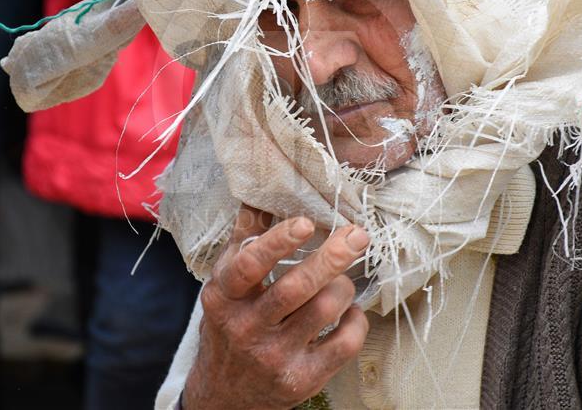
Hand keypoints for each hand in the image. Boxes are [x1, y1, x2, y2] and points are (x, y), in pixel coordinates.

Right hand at [182, 205, 370, 409]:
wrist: (225, 394)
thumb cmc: (230, 326)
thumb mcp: (225, 285)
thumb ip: (243, 240)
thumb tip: (259, 192)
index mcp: (224, 297)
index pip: (248, 265)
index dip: (278, 241)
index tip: (306, 222)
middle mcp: (246, 328)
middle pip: (295, 288)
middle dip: (331, 258)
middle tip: (356, 236)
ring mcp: (274, 357)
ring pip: (324, 311)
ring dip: (342, 287)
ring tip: (342, 279)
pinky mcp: (301, 379)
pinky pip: (344, 344)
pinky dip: (355, 321)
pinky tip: (348, 312)